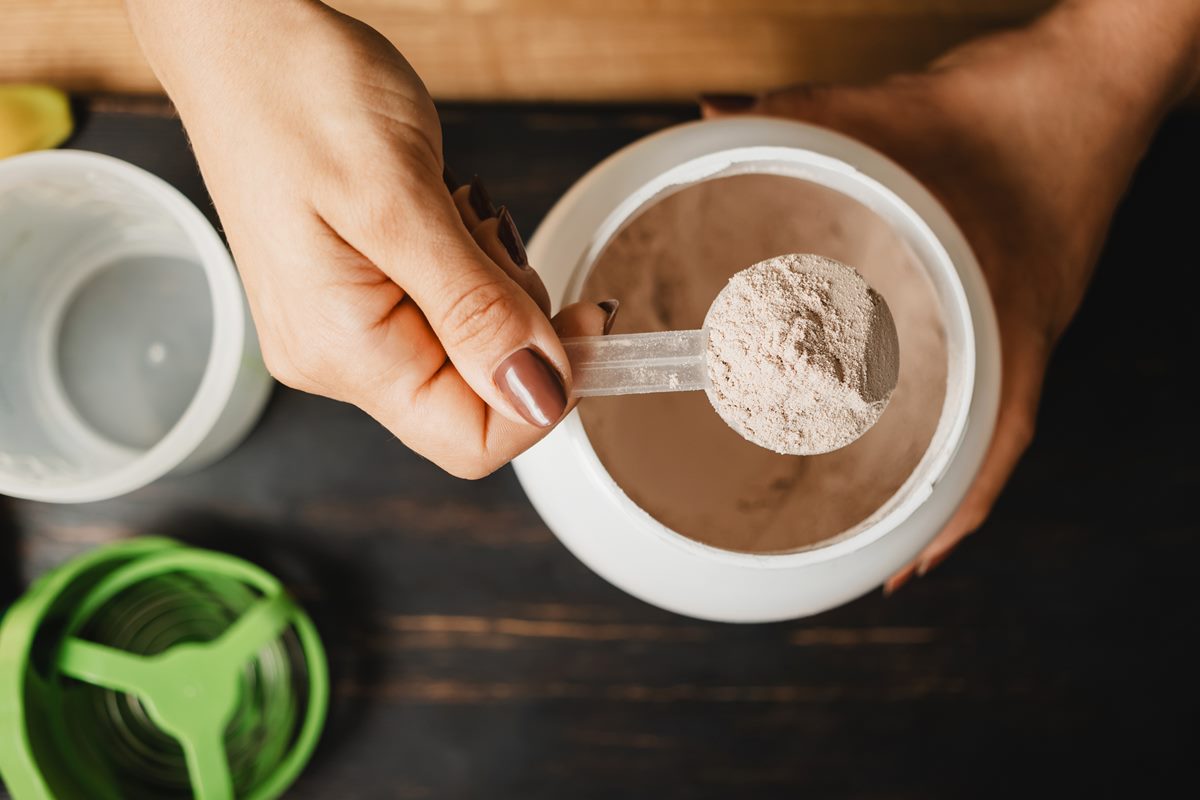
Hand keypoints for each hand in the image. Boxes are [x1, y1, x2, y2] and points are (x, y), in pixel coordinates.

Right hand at [125, 0, 614, 477]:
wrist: (239, 37)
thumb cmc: (295, 95)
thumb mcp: (400, 202)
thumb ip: (475, 310)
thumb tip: (538, 395)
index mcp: (343, 350)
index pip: (471, 440)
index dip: (545, 395)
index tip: (584, 320)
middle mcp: (338, 357)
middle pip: (478, 393)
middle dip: (515, 317)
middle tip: (484, 231)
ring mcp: (346, 327)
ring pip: (472, 346)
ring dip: (492, 280)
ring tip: (448, 208)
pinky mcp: (359, 294)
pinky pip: (447, 307)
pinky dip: (467, 262)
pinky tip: (436, 210)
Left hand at [702, 0, 1199, 586]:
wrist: (1093, 83)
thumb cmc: (1017, 111)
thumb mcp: (894, 115)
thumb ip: (800, 118)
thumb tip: (713, 118)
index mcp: (1004, 320)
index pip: (988, 447)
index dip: (948, 519)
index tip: (903, 569)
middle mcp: (1017, 335)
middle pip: (977, 445)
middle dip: (928, 504)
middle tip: (875, 552)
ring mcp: (1018, 319)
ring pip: (977, 414)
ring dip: (935, 462)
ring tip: (881, 504)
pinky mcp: (1012, 294)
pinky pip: (979, 372)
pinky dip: (946, 407)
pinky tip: (905, 407)